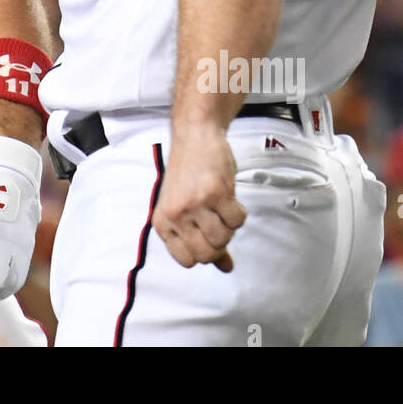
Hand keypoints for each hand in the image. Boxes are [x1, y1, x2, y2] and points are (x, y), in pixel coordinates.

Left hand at [155, 125, 246, 271]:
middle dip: (219, 243)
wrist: (194, 136)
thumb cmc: (188, 172)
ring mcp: (195, 204)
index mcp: (163, 222)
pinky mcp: (216, 193)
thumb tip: (225, 268)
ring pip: (223, 239)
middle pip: (206, 254)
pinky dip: (239, 213)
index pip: (186, 261)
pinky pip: (237, 221)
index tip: (207, 237)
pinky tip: (230, 198)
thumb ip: (201, 239)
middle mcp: (175, 215)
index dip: (203, 252)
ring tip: (222, 208)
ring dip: (229, 226)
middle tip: (218, 221)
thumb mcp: (184, 208)